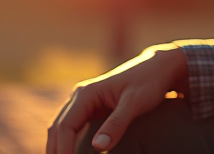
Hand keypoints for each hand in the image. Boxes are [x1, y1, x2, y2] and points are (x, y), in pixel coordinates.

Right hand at [46, 43, 188, 153]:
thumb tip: (98, 146)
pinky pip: (72, 128)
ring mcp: (83, 102)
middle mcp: (80, 96)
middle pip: (57, 129)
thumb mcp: (135, 103)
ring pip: (62, 129)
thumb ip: (117, 124)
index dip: (63, 149)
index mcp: (86, 93)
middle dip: (56, 150)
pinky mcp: (90, 109)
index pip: (65, 127)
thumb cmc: (148, 82)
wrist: (157, 69)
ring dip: (59, 147)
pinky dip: (68, 143)